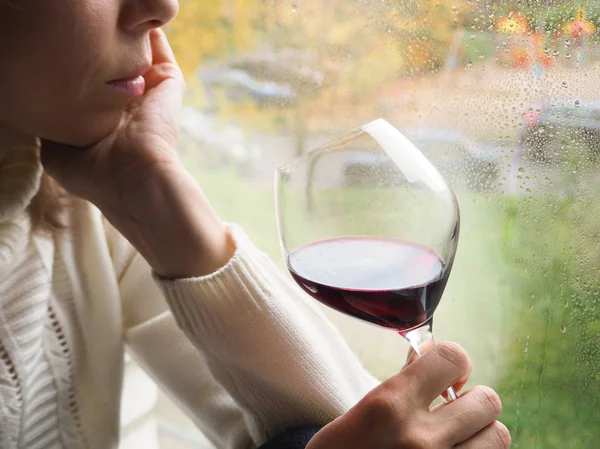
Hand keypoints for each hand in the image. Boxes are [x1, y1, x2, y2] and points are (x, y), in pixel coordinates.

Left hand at [41, 29, 233, 277]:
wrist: (136, 182)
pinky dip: (148, 28)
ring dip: (124, 30)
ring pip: (136, 48)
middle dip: (97, 41)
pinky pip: (159, 45)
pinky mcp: (168, 82)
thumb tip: (35, 102)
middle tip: (82, 20)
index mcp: (103, 117)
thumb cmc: (96, 175)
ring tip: (106, 9)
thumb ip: (50, 126)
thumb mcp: (57, 152)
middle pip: (112, 59)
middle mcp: (126, 100)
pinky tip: (129, 14)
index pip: (89, 79)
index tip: (56, 41)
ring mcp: (148, 90)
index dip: (73, 61)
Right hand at [307, 342, 509, 448]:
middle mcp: (421, 439)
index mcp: (390, 406)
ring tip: (458, 437)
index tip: (447, 376)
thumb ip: (399, 382)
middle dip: (471, 401)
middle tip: (452, 411)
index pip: (452, 358)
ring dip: (480, 433)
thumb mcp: (358, 414)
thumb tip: (430, 351)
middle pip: (487, 401)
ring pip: (498, 436)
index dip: (455, 361)